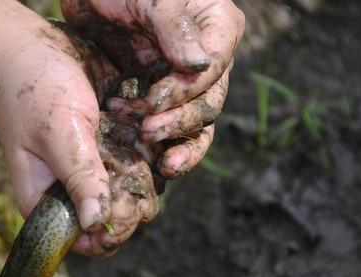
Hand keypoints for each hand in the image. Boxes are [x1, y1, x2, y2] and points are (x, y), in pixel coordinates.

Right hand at [0, 18, 157, 257]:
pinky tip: (132, 119)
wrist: (28, 43)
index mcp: (47, 200)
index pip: (89, 240)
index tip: (124, 197)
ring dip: (142, 165)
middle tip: (127, 158)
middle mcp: (71, 189)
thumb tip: (96, 225)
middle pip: (119, 216)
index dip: (113, 229)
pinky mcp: (108, 142)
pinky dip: (145, 144)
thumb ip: (79, 177)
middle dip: (133, 194)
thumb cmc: (31, 88)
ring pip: (135, 187)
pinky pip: (140, 156)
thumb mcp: (57, 133)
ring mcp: (93, 166)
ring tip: (127, 133)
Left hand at [63, 0, 244, 176]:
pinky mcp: (159, 94)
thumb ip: (174, 26)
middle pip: (208, 101)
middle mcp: (207, 57)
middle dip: (181, 121)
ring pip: (194, 121)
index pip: (213, 67)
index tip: (154, 101)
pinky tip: (143, 151)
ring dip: (178, 141)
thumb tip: (200, 67)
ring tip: (165, 166)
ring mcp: (183, 79)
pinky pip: (167, 124)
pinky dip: (158, 141)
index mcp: (216, 26)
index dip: (186, 90)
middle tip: (149, 131)